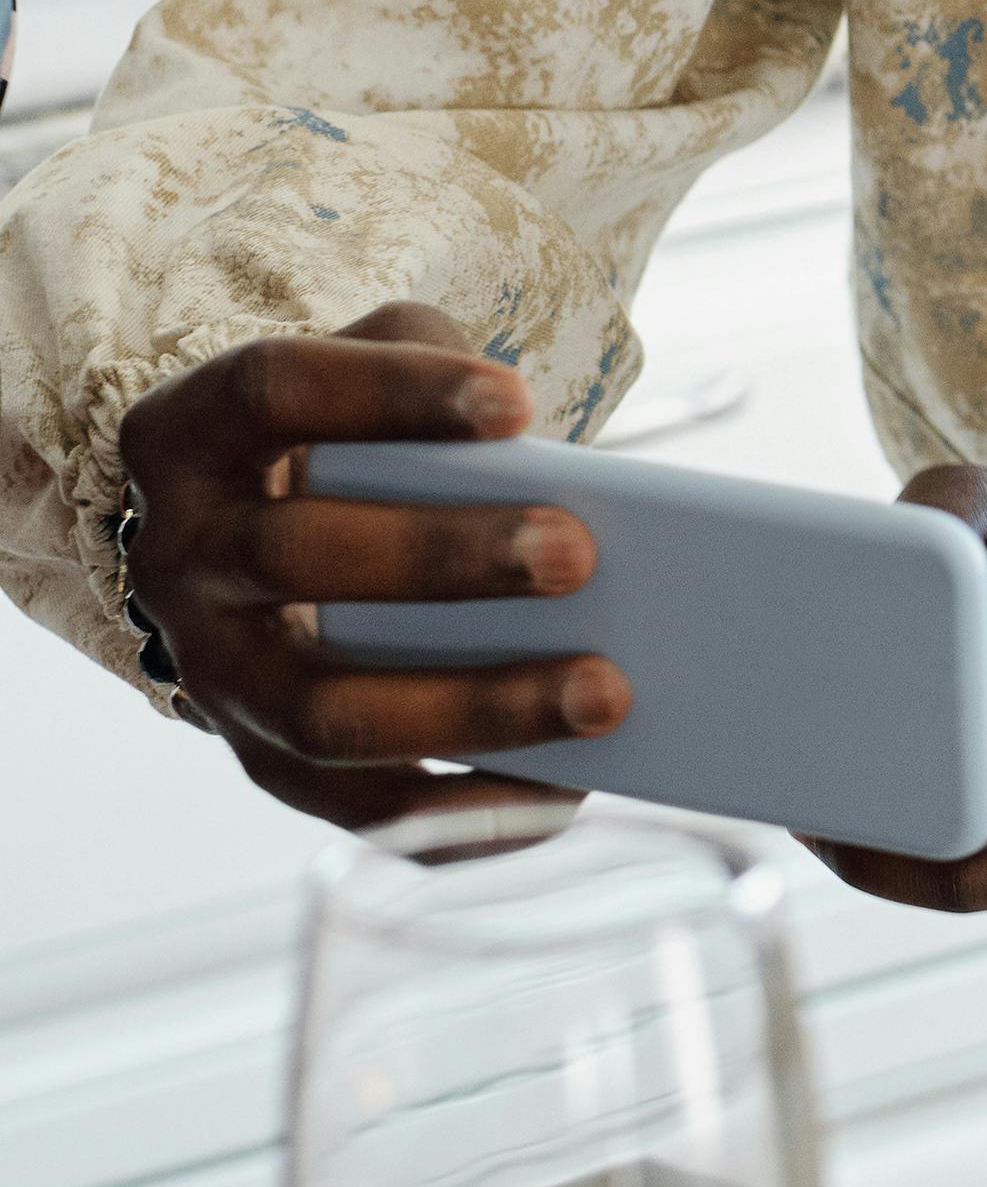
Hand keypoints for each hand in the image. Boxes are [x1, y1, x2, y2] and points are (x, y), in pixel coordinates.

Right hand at [112, 302, 626, 831]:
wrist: (250, 537)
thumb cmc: (343, 437)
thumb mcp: (370, 371)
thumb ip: (441, 378)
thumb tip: (572, 471)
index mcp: (194, 432)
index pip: (274, 390)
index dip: (391, 394)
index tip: (519, 405)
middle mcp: (182, 558)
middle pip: (296, 556)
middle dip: (442, 560)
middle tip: (577, 554)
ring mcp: (213, 677)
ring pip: (325, 713)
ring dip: (473, 708)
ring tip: (605, 692)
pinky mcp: (264, 765)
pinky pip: (361, 811)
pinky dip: (467, 815)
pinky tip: (570, 793)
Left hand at [811, 471, 986, 915]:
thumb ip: (942, 517)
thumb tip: (856, 575)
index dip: (921, 663)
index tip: (835, 669)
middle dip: (883, 752)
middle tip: (789, 743)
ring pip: (981, 830)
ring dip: (877, 825)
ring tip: (803, 797)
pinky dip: (903, 875)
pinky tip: (851, 842)